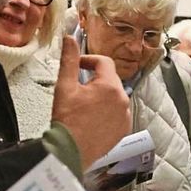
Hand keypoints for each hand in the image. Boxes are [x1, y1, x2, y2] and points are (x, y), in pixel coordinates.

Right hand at [52, 36, 131, 168]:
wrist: (70, 150)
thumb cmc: (67, 120)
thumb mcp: (65, 86)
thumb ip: (69, 60)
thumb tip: (69, 39)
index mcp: (110, 86)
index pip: (104, 62)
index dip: (89, 60)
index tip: (79, 65)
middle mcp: (123, 100)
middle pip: (110, 80)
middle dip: (94, 80)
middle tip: (77, 90)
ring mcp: (126, 116)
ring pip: (114, 97)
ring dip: (101, 97)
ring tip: (84, 107)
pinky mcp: (124, 129)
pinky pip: (118, 113)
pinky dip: (108, 112)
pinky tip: (92, 118)